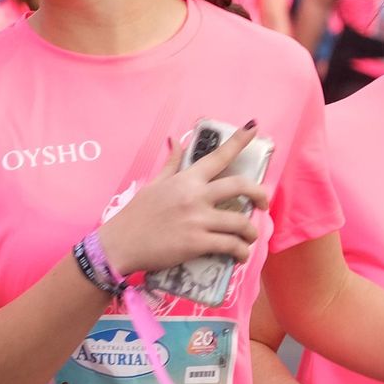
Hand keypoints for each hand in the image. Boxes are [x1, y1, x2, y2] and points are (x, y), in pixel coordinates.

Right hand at [97, 124, 269, 275]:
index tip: (254, 128)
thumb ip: (170, 164)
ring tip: (248, 238)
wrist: (120, 244)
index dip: (239, 140)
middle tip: (263, 205)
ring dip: (251, 233)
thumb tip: (176, 140)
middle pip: (240, 187)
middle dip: (260, 195)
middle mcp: (195, 196)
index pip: (218, 156)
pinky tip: (239, 255)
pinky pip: (230, 246)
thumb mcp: (153, 184)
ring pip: (241, 223)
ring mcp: (198, 220)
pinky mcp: (197, 243)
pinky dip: (240, 252)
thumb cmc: (135, 215)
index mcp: (186, 179)